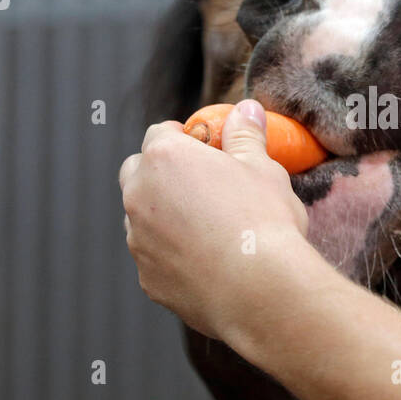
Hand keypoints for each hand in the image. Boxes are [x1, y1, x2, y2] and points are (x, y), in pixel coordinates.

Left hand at [119, 99, 309, 337]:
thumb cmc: (263, 221)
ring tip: (208, 228)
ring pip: (141, 217)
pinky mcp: (147, 278)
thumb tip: (246, 110)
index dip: (184, 138)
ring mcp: (139, 240)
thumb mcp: (263, 168)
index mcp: (165, 158)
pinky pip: (154, 257)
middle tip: (202, 185)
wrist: (261, 289)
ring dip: (164, 215)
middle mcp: (140, 196)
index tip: (205, 149)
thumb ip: (246, 136)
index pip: (160, 133)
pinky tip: (208, 262)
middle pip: (137, 172)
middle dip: (161, 173)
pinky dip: (172, 255)